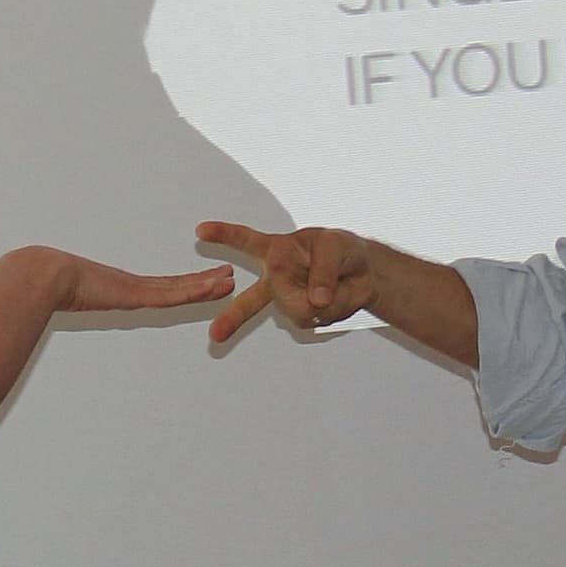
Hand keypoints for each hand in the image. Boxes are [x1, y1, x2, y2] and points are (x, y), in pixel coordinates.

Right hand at [34, 247, 237, 317]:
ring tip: (228, 279)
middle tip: (227, 275)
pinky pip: (172, 295)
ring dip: (205, 285)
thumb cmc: (48, 286)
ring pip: (180, 288)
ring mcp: (135, 289)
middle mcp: (133, 287)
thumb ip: (66, 298)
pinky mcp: (135, 293)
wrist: (43, 276)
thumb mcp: (64, 296)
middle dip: (203, 282)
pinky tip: (212, 288)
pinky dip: (193, 292)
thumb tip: (55, 305)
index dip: (185, 285)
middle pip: (176, 286)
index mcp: (121, 289)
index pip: (161, 288)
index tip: (202, 281)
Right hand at [198, 220, 383, 345]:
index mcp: (277, 250)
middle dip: (232, 318)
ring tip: (333, 287)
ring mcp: (287, 298)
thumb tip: (316, 299)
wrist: (364, 274)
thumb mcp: (335, 247)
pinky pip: (311, 319)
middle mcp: (276, 275)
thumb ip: (323, 270)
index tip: (201, 231)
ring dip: (319, 303)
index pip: (245, 241)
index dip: (223, 235)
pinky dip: (328, 312)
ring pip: (295, 310)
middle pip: (252, 298)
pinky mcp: (302, 315)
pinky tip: (334, 300)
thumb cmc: (343, 251)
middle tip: (215, 335)